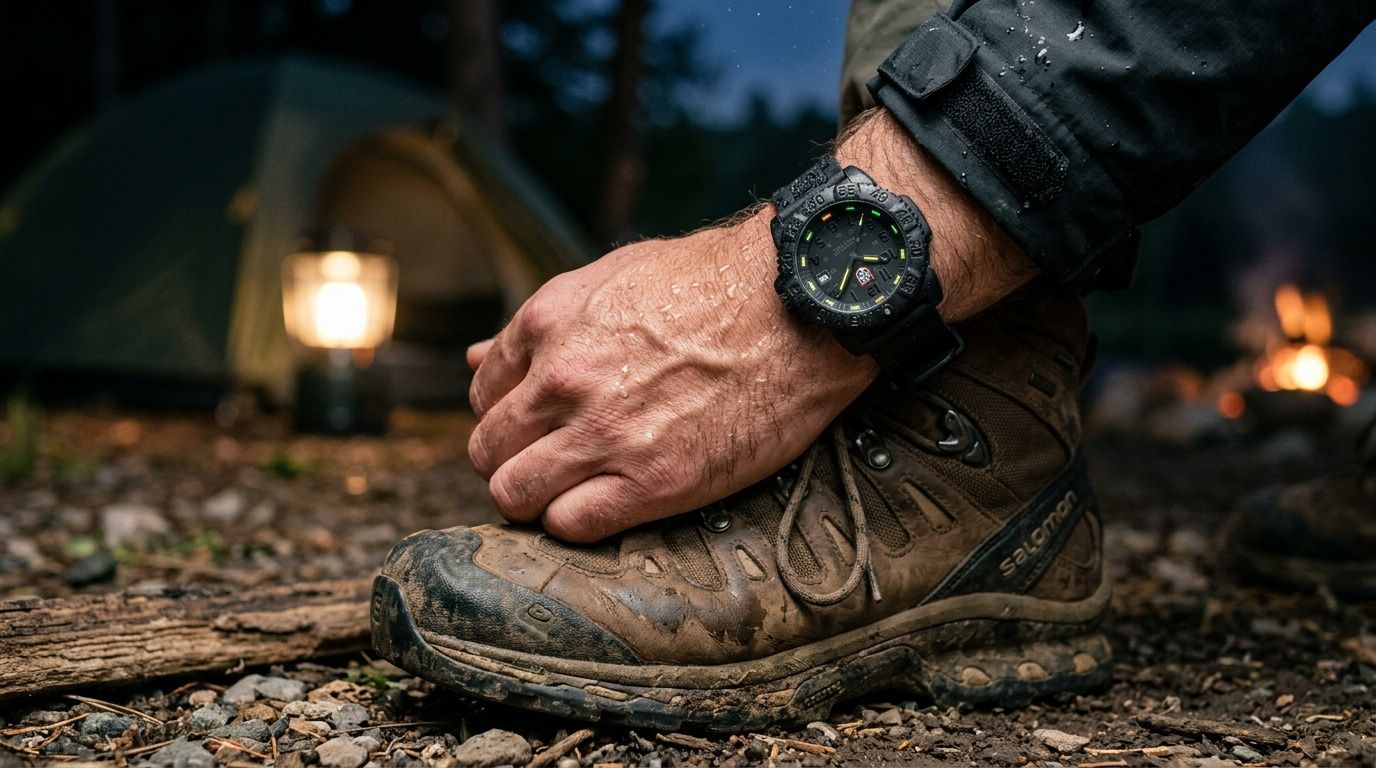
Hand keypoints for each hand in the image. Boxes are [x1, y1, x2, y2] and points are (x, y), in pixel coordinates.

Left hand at [466, 213, 876, 541]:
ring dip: (536, 499)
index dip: (509, 415)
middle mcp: (563, 380)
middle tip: (555, 463)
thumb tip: (476, 357)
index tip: (540, 425)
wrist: (801, 304)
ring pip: (515, 496)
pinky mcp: (654, 481)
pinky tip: (608, 504)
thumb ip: (540, 327)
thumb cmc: (716, 282)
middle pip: (489, 451)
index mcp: (548, 323)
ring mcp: (605, 433)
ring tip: (576, 490)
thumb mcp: (614, 278)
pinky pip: (572, 525)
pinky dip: (577, 522)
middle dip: (514, 461)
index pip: (483, 394)